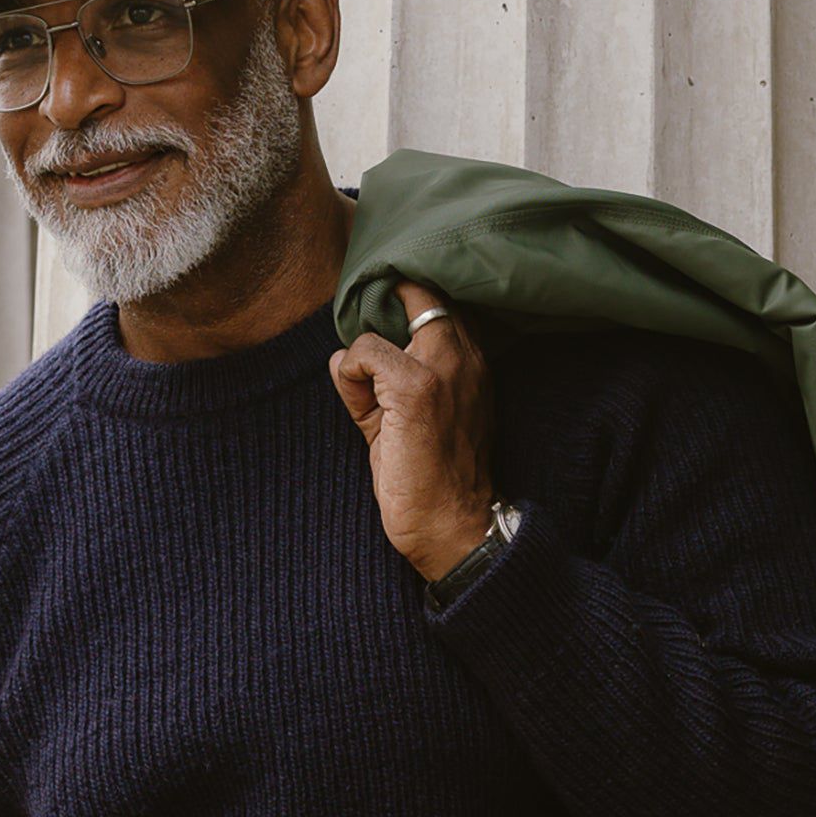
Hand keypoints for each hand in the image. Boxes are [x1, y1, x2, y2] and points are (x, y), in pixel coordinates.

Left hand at [328, 280, 495, 582]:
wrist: (450, 526)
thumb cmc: (429, 479)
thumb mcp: (412, 418)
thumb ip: (385, 381)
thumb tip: (343, 355)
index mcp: (472, 361)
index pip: (438, 296)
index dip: (402, 294)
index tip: (376, 312)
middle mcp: (464, 355)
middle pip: (416, 290)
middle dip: (377, 309)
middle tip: (366, 358)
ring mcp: (441, 368)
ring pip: (378, 327)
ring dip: (360, 365)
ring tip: (369, 406)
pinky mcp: (414, 387)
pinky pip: (362, 354)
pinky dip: (350, 379)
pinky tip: (363, 412)